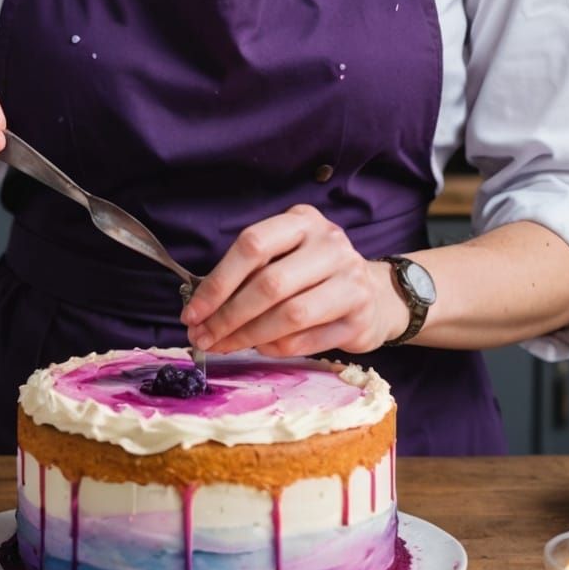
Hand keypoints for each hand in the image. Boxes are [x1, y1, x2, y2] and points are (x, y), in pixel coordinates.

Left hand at [180, 204, 408, 357]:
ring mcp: (349, 279)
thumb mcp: (285, 256)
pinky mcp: (359, 317)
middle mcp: (329, 244)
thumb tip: (200, 309)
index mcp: (302, 221)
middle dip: (228, 316)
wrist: (375, 294)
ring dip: (247, 336)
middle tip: (203, 337)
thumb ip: (249, 273)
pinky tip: (260, 348)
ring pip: (288, 315)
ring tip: (223, 346)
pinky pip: (305, 340)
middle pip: (269, 283)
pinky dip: (274, 348)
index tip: (193, 311)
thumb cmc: (314, 274)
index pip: (252, 245)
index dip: (217, 281)